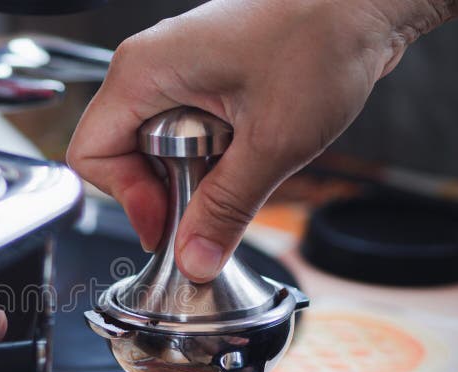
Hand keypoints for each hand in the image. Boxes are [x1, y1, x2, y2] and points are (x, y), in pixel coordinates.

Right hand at [67, 0, 456, 280]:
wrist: (365, 1)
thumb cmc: (322, 39)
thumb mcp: (271, 142)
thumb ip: (225, 209)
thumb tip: (194, 259)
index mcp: (143, 72)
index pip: (91, 155)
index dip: (127, 199)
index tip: (169, 222)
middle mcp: (149, 69)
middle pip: (121, 156)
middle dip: (162, 190)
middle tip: (210, 200)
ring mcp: (174, 73)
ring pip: (154, 150)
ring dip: (190, 175)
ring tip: (238, 164)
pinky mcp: (200, 82)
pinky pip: (182, 136)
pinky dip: (207, 158)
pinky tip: (244, 153)